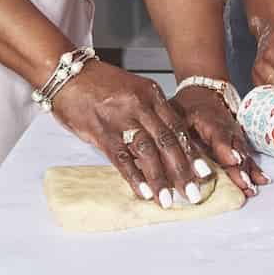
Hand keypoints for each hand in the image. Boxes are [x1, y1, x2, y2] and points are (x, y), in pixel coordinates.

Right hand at [52, 60, 214, 207]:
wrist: (69, 74)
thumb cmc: (100, 85)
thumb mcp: (133, 90)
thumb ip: (149, 113)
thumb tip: (165, 142)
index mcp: (152, 93)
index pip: (177, 126)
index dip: (191, 151)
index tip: (204, 171)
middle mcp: (141, 105)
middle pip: (168, 141)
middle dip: (183, 170)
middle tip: (193, 193)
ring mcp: (122, 118)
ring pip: (148, 151)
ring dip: (160, 179)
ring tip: (168, 200)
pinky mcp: (102, 132)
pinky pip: (121, 158)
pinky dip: (134, 176)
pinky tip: (143, 192)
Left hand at [171, 83, 267, 196]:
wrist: (204, 90)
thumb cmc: (186, 106)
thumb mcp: (175, 116)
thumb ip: (174, 139)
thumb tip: (163, 163)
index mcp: (209, 119)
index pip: (218, 134)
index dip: (225, 148)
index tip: (233, 160)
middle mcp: (226, 127)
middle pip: (234, 148)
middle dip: (240, 168)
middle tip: (244, 185)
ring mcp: (234, 134)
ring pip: (243, 153)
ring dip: (248, 171)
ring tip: (252, 188)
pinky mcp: (238, 141)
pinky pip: (248, 155)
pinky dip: (254, 168)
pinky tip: (261, 180)